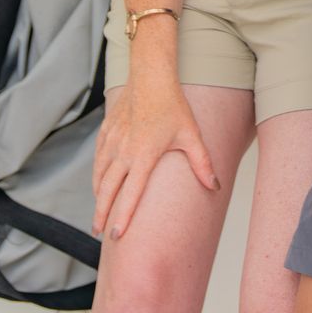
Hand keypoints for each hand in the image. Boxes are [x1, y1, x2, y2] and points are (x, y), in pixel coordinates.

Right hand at [93, 81, 220, 238]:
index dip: (123, 217)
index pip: (130, 195)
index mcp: (143, 156)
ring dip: (97, 197)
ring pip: (99, 176)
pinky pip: (97, 159)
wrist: (150, 76)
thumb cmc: (173, 105)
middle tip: (98, 233)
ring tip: (98, 213)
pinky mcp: (106, 132)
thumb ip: (202, 163)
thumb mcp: (191, 135)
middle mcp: (123, 152)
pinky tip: (98, 183)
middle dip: (101, 214)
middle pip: (106, 191)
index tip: (117, 236)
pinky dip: (96, 175)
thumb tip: (215, 187)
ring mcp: (112, 142)